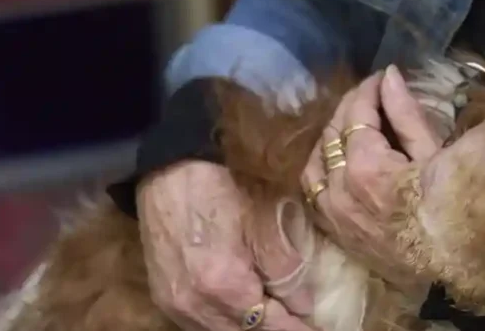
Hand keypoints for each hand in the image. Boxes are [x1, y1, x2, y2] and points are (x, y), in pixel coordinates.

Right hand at [138, 161, 315, 330]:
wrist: (168, 168)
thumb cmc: (221, 186)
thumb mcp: (264, 220)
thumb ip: (285, 268)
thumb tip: (304, 306)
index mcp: (223, 285)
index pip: (269, 325)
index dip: (296, 328)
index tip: (320, 330)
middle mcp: (194, 305)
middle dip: (276, 329)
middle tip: (302, 323)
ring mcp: (174, 305)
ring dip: (251, 328)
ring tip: (280, 318)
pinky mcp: (164, 298)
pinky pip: (200, 325)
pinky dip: (227, 323)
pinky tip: (246, 314)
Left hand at [301, 65, 443, 286]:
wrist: (454, 260)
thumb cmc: (453, 204)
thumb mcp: (434, 153)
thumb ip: (405, 113)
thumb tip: (388, 76)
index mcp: (366, 166)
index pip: (355, 113)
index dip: (367, 89)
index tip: (381, 77)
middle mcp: (340, 189)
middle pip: (331, 133)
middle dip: (350, 108)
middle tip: (371, 95)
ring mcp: (333, 213)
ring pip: (314, 162)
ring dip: (330, 138)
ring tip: (352, 125)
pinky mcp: (334, 231)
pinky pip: (313, 192)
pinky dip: (321, 169)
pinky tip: (337, 161)